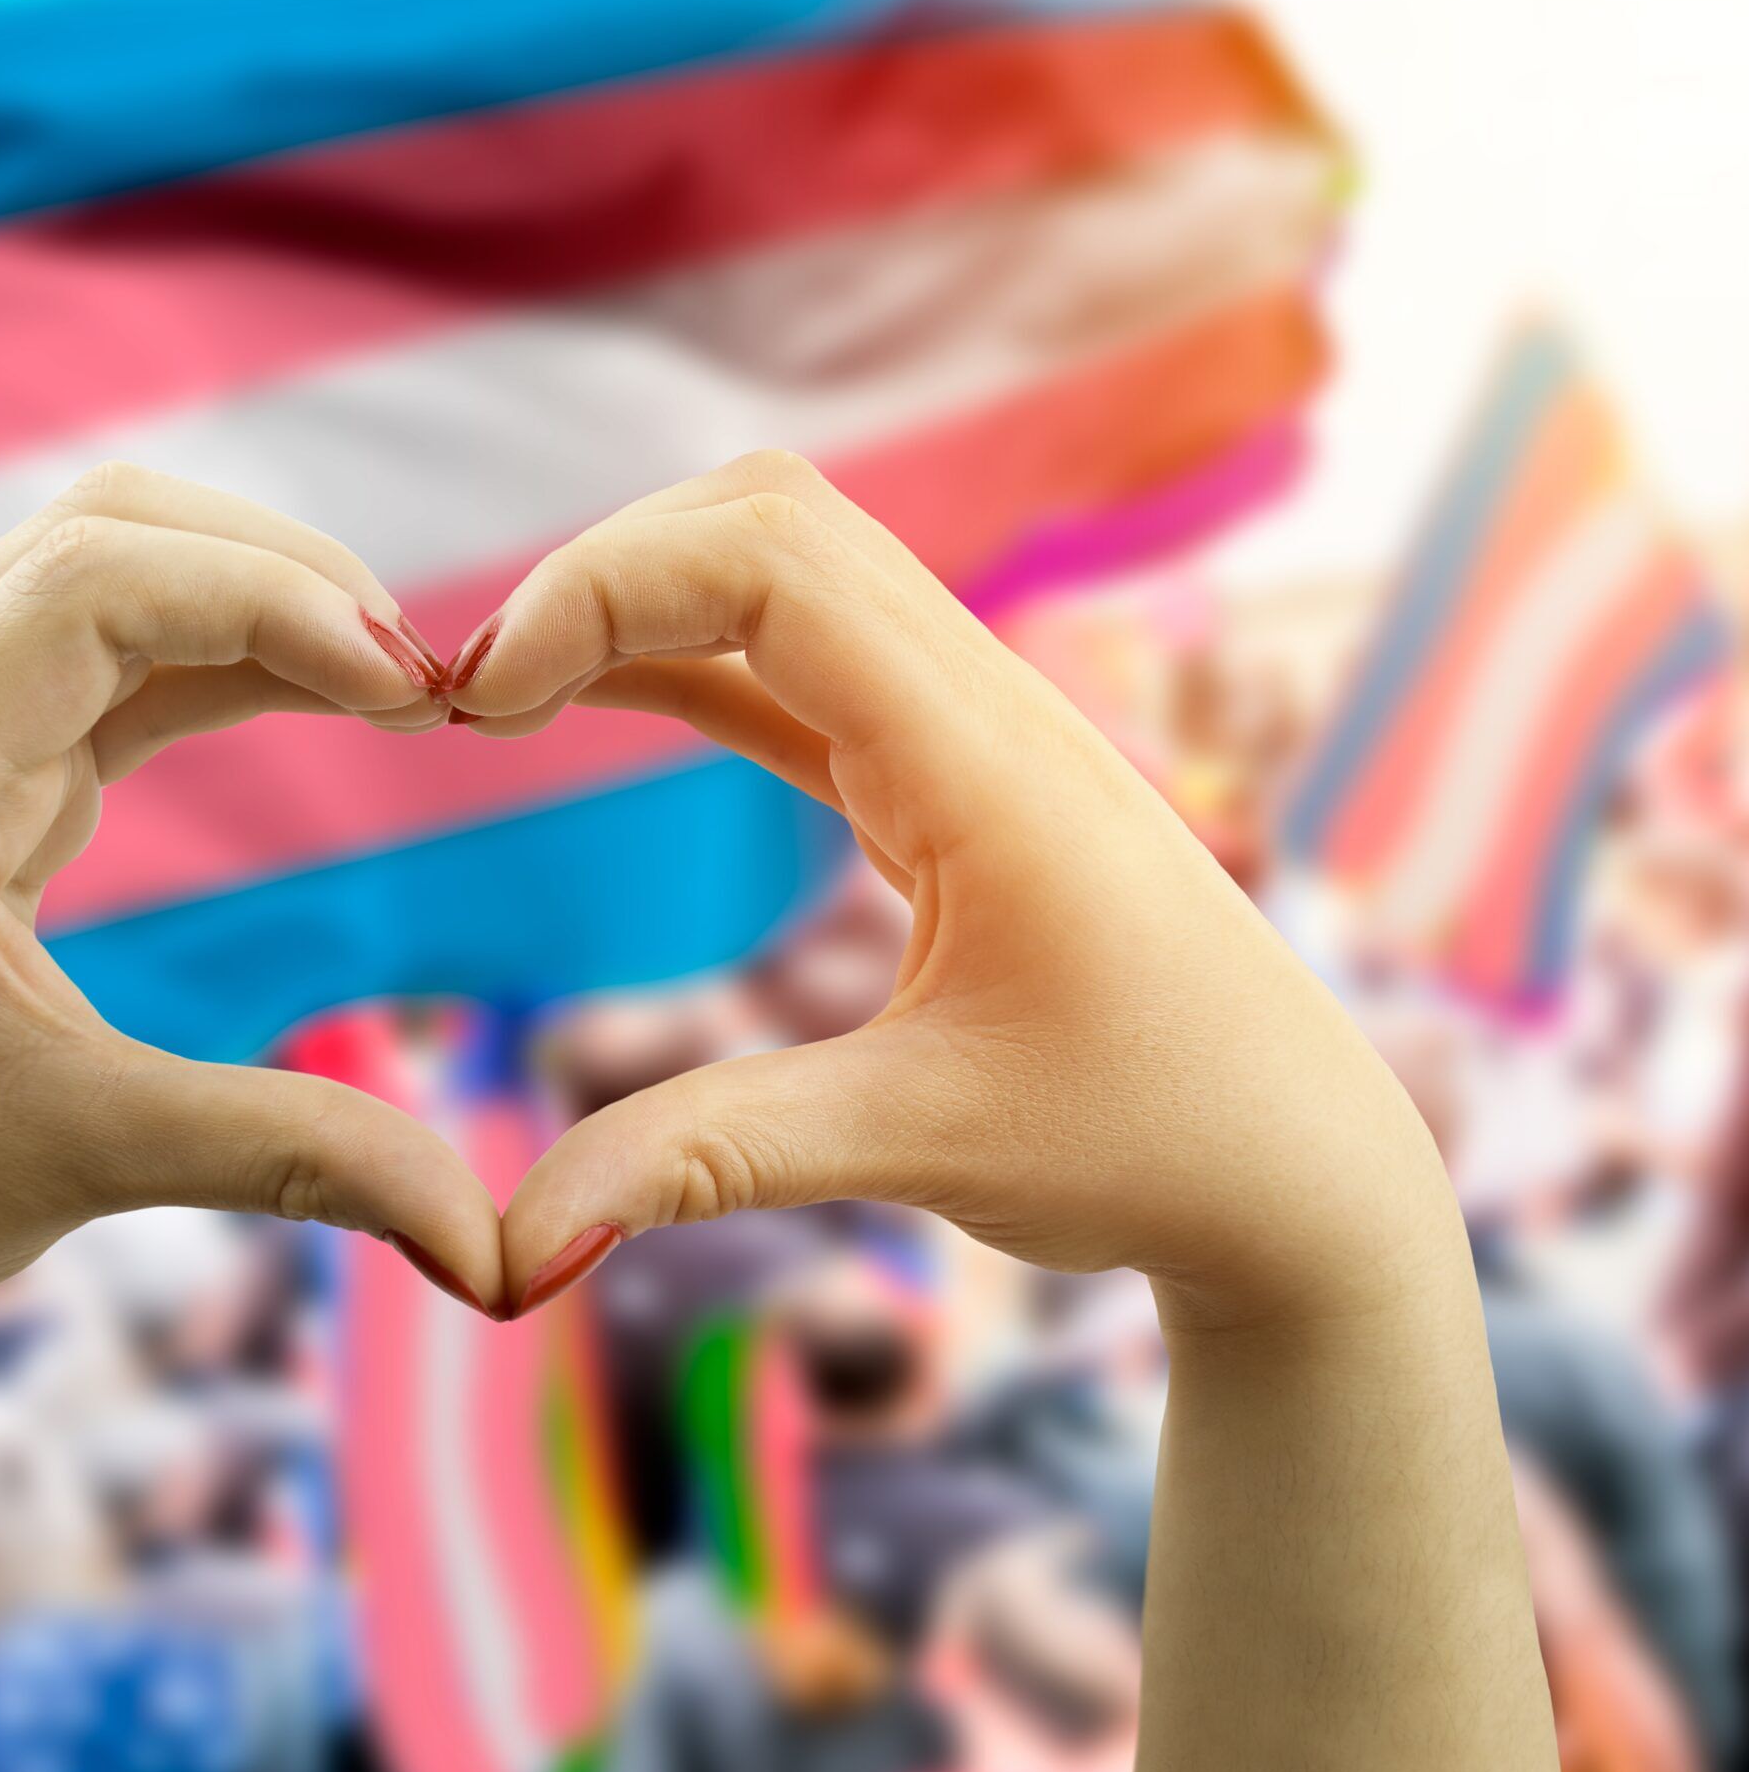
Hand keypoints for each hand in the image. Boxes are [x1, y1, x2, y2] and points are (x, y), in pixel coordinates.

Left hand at [0, 464, 508, 1365]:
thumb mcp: (98, 1159)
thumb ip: (302, 1157)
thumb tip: (494, 1243)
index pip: (92, 584)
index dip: (269, 598)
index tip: (410, 686)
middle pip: (100, 534)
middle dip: (277, 572)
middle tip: (421, 676)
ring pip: (103, 577)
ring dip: (254, 603)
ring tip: (395, 685)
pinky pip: (102, 660)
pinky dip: (220, 659)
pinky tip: (323, 697)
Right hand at [448, 451, 1454, 1327]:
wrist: (1302, 1167)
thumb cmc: (1153, 1145)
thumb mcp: (921, 1144)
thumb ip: (707, 1161)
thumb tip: (509, 1253)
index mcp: (983, 757)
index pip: (773, 561)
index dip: (603, 585)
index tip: (482, 699)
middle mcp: (982, 702)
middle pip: (769, 519)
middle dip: (603, 569)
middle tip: (470, 694)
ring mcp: (971, 729)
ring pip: (787, 571)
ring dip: (641, 600)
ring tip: (501, 695)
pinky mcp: (951, 779)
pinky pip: (801, 665)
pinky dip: (687, 659)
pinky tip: (592, 697)